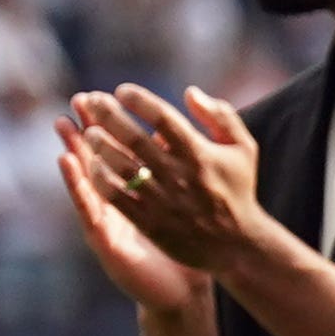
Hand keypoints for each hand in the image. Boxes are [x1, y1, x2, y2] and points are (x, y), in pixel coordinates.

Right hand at [56, 110, 212, 318]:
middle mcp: (119, 202)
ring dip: (73, 151)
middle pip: (98, 160)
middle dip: (87, 129)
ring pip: (87, 180)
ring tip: (64, 124)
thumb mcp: (185, 201)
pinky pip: (89, 208)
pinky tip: (67, 163)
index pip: (119, 151)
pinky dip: (77, 185)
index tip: (103, 96)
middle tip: (77, 100)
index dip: (109, 124)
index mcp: (137, 191)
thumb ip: (179, 167)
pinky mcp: (106, 239)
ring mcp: (109, 220)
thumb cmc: (188, 246)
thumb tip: (171, 133)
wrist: (187, 292)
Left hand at [69, 83, 270, 275]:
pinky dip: (101, 177)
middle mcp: (179, 175)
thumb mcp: (244, 149)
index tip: (122, 90)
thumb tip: (190, 92)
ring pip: (121, 165)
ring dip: (100, 144)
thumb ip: (221, 117)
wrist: (238, 245)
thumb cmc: (237, 190)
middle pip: (134, 138)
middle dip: (108, 115)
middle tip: (93, 101)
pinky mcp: (150, 221)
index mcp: (201, 155)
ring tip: (90, 132)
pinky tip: (93, 164)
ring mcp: (162, 200)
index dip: (139, 100)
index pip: (163, 118)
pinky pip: (116, 195)